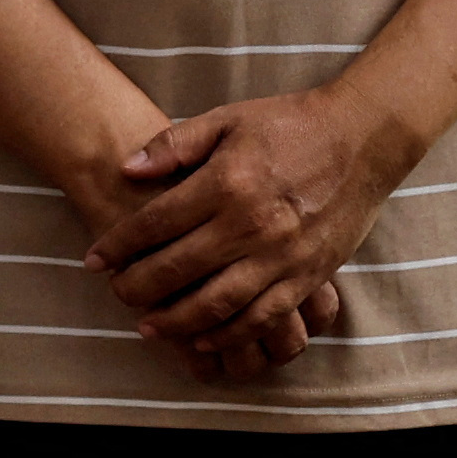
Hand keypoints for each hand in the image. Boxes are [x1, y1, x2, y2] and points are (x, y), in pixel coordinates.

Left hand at [61, 126, 339, 383]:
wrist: (363, 138)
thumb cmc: (292, 124)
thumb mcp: (229, 119)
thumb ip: (175, 143)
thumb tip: (127, 168)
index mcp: (226, 182)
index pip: (155, 223)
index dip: (118, 245)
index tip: (93, 259)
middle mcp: (250, 224)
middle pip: (177, 269)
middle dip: (137, 287)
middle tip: (116, 293)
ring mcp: (281, 255)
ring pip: (215, 304)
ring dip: (175, 321)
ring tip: (148, 326)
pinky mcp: (307, 276)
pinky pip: (261, 317)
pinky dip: (228, 334)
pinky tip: (203, 338)